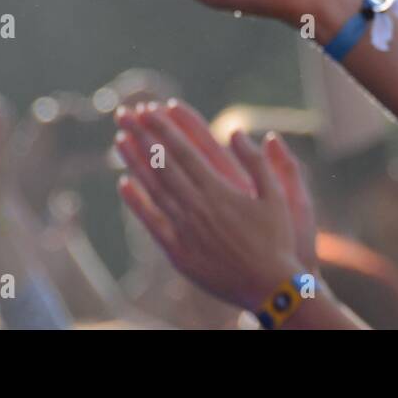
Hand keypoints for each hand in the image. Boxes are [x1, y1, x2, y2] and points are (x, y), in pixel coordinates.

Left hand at [115, 100, 312, 310]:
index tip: (150, 111)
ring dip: (134, 163)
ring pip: (153, 189)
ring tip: (119, 140)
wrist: (269, 286)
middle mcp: (198, 206)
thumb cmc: (277, 239)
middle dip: (143, 137)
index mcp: (221, 189)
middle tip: (126, 116)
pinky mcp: (178, 251)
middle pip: (163, 165)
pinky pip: (151, 222)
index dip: (165, 129)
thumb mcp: (278, 194)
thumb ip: (258, 161)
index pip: (185, 151)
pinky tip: (123, 184)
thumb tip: (236, 132)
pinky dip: (136, 202)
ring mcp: (185, 229)